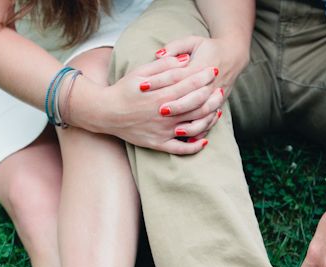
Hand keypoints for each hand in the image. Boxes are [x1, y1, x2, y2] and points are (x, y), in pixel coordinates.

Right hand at [69, 55, 220, 153]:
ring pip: (193, 128)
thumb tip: (185, 59)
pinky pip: (180, 149)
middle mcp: (164, 115)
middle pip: (196, 107)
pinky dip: (194, 146)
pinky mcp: (157, 144)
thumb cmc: (123, 90)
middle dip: (212, 98)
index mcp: (161, 95)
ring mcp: (162, 131)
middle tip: (220, 90)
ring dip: (208, 120)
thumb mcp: (140, 72)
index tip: (213, 70)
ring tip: (216, 112)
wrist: (105, 113)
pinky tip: (204, 139)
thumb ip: (164, 66)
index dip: (204, 77)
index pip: (189, 85)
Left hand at [153, 36, 248, 138]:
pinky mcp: (218, 105)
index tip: (144, 87)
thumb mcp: (192, 41)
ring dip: (191, 125)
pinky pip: (210, 122)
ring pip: (204, 115)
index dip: (161, 82)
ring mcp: (215, 97)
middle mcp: (210, 85)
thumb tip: (158, 54)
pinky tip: (188, 138)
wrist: (233, 55)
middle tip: (160, 111)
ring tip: (176, 131)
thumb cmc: (208, 48)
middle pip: (193, 99)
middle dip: (177, 106)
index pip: (179, 77)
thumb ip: (175, 47)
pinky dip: (200, 132)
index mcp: (200, 67)